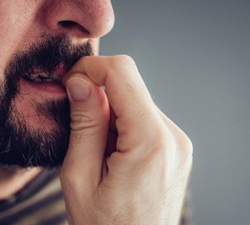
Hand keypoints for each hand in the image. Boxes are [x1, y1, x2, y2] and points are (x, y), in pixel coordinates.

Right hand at [60, 55, 192, 224]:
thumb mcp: (80, 176)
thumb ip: (84, 124)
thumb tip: (81, 82)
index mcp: (150, 142)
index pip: (123, 73)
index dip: (92, 67)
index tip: (72, 79)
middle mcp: (172, 137)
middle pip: (130, 86)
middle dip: (99, 93)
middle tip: (78, 119)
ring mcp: (177, 142)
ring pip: (136, 101)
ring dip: (110, 112)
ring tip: (98, 148)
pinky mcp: (174, 147)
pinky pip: (144, 118)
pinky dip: (123, 124)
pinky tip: (113, 151)